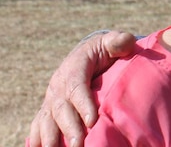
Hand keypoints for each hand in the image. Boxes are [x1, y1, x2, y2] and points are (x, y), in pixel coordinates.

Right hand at [28, 30, 136, 146]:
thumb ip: (119, 41)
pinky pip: (38, 126)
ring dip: (50, 138)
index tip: (93, 121)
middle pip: (61, 108)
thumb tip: (126, 41)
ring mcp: (51, 100)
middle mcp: (58, 85)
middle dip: (69, 128)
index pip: (77, 87)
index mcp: (74, 67)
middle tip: (78, 144)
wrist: (87, 54)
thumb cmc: (105, 50)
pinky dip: (37, 139)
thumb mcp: (112, 42)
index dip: (83, 104)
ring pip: (46, 120)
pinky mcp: (48, 111)